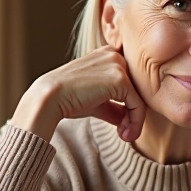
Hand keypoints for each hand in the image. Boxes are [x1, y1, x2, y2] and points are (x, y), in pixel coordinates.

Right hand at [10, 46, 146, 142]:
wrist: (49, 99)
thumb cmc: (68, 100)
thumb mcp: (95, 101)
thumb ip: (114, 106)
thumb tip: (128, 121)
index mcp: (107, 55)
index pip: (130, 82)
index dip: (129, 104)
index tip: (122, 126)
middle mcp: (114, 55)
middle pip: (138, 89)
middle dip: (134, 114)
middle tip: (124, 133)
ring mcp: (118, 65)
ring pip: (140, 98)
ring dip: (135, 121)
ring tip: (125, 136)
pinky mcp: (120, 79)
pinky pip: (138, 104)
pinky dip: (135, 122)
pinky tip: (124, 135)